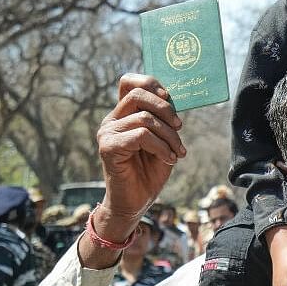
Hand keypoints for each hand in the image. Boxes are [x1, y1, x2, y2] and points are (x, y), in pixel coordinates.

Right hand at [86, 75, 184, 261]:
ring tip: (177, 152)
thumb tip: (173, 99)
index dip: (150, 82)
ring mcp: (107, 133)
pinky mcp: (108, 147)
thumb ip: (163, 119)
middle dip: (166, 109)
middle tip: (179, 127)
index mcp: (123, 114)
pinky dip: (162, 147)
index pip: (129, 82)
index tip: (170, 97)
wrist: (135, 203)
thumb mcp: (163, 140)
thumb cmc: (149, 172)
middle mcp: (112, 120)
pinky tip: (169, 159)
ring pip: (145, 118)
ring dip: (169, 136)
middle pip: (138, 94)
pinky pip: (141, 136)